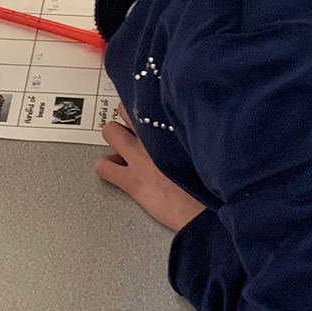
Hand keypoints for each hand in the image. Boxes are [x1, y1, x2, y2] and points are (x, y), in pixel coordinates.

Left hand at [96, 109, 203, 231]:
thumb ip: (189, 132)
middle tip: (134, 132)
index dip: (143, 108)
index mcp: (172, 124)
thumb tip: (185, 128)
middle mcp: (153, 135)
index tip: (145, 113)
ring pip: (110, 132)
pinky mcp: (131, 180)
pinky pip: (102, 166)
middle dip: (127, 120)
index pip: (148, 101)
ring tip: (124, 150)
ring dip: (115, 139)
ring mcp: (138, 157)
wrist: (206, 209)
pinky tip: (117, 171)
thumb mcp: (201, 145)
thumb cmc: (209, 181)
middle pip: (125, 109)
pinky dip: (106, 167)